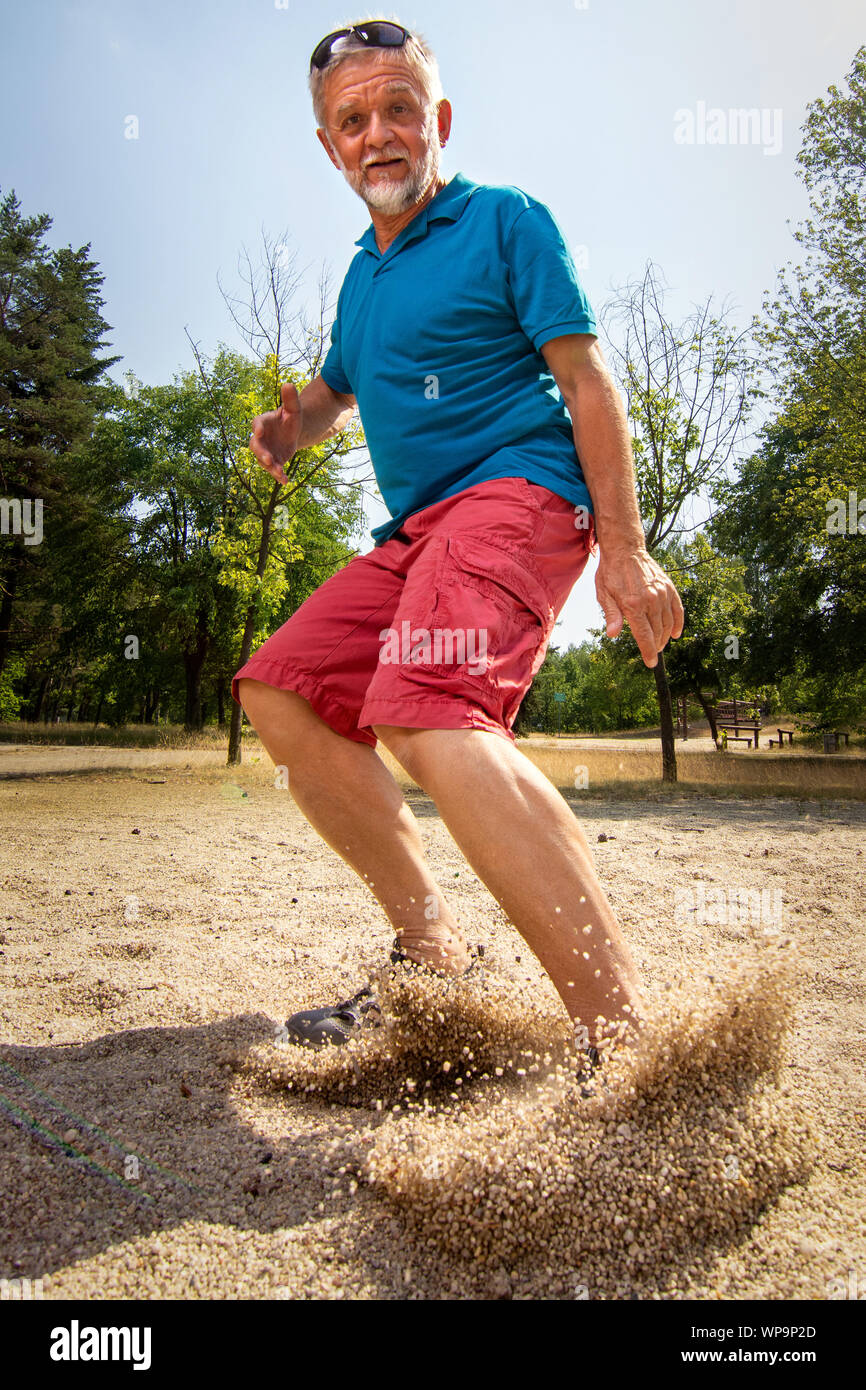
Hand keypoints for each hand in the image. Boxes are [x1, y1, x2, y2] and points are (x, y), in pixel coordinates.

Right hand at [248, 382, 302, 484]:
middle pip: (255, 446)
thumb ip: (290, 399)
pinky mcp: (273, 462)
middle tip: (267, 459)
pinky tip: (286, 481)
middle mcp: (260, 439)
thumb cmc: (290, 418)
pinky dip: (279, 476)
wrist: (292, 432)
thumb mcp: (293, 409)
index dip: (257, 428)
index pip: (256, 424)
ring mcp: (265, 452)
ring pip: (263, 461)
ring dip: (270, 468)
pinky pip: (274, 470)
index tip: (259, 431)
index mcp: (263, 423)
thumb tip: (288, 384)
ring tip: (279, 472)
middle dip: (261, 453)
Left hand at [595, 548, 683, 667]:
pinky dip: (678, 623)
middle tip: (652, 652)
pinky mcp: (669, 587)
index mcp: (633, 605)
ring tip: (660, 643)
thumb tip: (613, 634)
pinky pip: (677, 609)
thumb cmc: (611, 574)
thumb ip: (612, 615)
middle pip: (657, 632)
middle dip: (656, 646)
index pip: (644, 636)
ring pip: (668, 623)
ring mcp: (661, 593)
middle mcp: (650, 600)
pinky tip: (676, 633)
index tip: (651, 663)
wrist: (625, 550)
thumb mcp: (603, 594)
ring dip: (665, 637)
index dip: (648, 653)